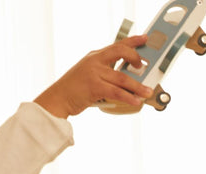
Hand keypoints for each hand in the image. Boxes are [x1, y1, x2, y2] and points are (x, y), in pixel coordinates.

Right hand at [34, 35, 154, 117]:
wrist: (57, 98)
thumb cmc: (74, 89)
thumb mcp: (89, 73)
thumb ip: (104, 72)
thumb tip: (127, 79)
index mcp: (95, 56)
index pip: (117, 44)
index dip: (132, 41)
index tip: (144, 38)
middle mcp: (95, 61)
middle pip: (121, 52)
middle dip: (136, 58)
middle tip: (144, 66)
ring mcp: (94, 73)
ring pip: (122, 78)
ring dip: (138, 86)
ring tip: (148, 92)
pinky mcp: (94, 87)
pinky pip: (116, 92)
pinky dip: (128, 97)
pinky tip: (136, 101)